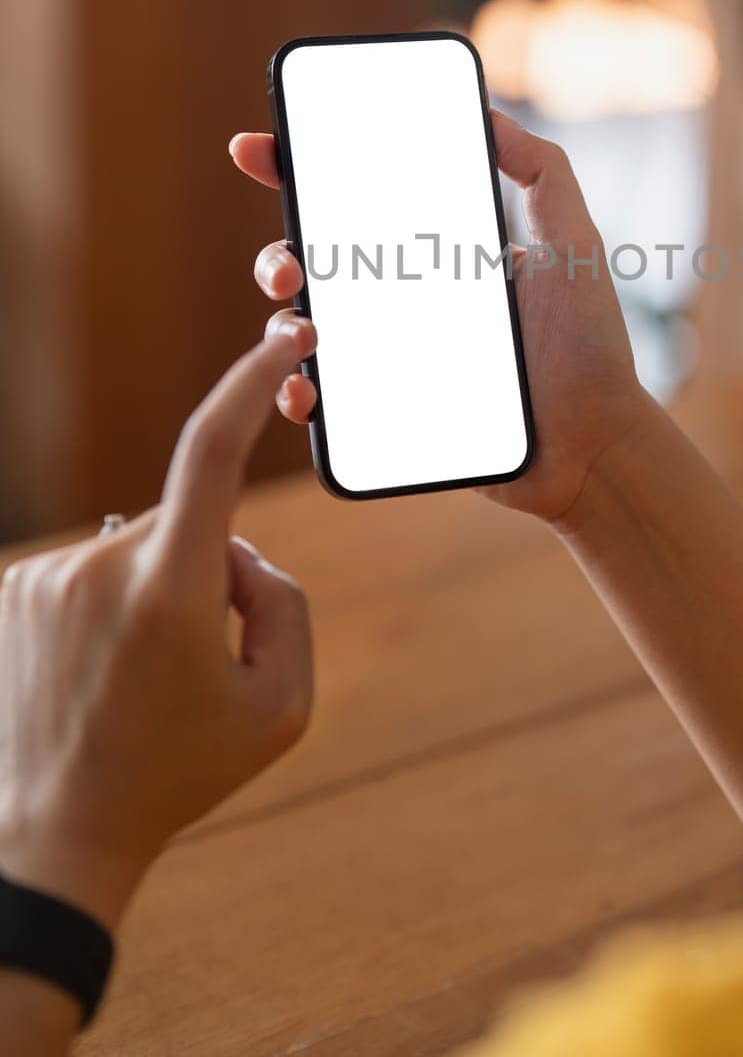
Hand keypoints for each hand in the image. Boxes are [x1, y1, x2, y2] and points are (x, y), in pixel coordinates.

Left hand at [0, 322, 316, 932]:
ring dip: (159, 588)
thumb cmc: (178, 772)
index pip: (214, 447)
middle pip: (190, 522)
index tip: (289, 337)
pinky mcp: (18, 588)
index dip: (254, 381)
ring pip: (142, 544)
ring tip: (138, 679)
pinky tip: (101, 669)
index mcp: (170, 588)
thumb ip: (284, 603)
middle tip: (199, 662)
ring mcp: (50, 573)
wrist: (55, 831)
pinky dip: (114, 601)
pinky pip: (96, 565)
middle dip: (211, 568)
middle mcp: (101, 562)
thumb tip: (236, 551)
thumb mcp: (281, 705)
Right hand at [230, 111, 650, 523]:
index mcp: (431, 253)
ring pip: (301, 330)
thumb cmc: (588, 345)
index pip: (353, 202)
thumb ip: (543, 172)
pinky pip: (321, 401)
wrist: (594, 442)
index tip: (258, 148)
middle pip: (309, 264)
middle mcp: (400, 300)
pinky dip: (296, 393)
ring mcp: (388, 356)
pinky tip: (306, 391)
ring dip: (280, 323)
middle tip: (290, 266)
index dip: (296, 170)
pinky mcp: (385, 413)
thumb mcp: (572, 243)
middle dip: (276, 255)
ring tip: (306, 329)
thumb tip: (489, 114)